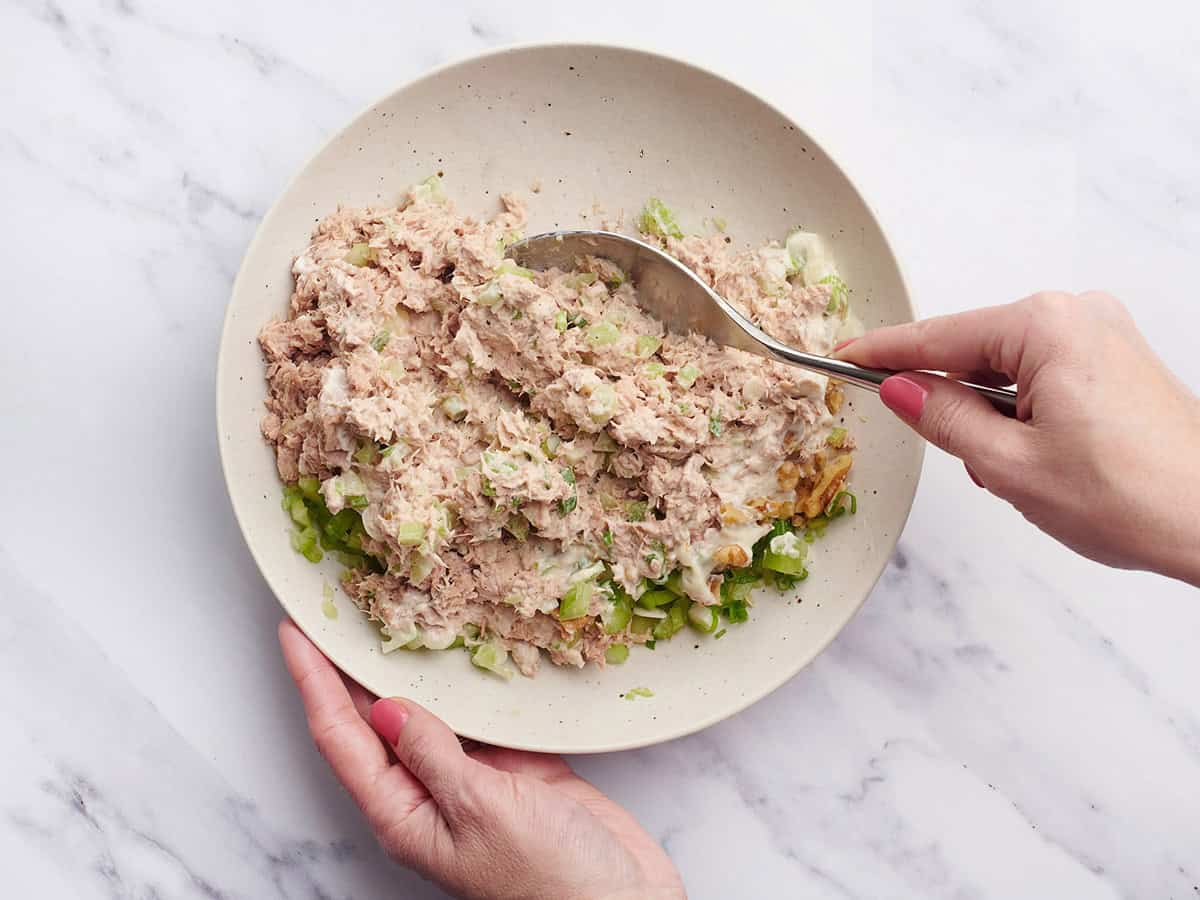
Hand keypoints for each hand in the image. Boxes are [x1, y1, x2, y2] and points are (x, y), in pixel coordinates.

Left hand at [277, 620, 685, 899]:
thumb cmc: (549, 879)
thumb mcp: (481, 811)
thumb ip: (433, 755)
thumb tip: (385, 709)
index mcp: (403, 815)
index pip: (340, 738)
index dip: (313, 682)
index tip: (293, 632)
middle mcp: (428, 796)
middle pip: (373, 722)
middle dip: (349, 668)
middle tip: (334, 610)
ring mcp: (473, 782)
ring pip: (429, 712)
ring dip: (412, 668)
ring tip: (393, 616)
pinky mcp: (517, 771)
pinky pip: (484, 717)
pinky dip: (474, 682)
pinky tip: (471, 648)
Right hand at [838, 291, 1199, 586]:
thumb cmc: (1132, 496)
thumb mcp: (1009, 465)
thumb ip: (943, 419)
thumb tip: (900, 389)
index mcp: (1046, 327)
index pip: (938, 337)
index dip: (884, 354)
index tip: (842, 357)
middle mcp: (1077, 316)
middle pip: (974, 353)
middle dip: (955, 405)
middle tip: (966, 460)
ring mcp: (1101, 336)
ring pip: (1007, 371)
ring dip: (994, 419)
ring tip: (1022, 473)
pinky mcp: (1115, 362)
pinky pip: (1041, 377)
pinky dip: (1024, 416)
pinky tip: (1042, 461)